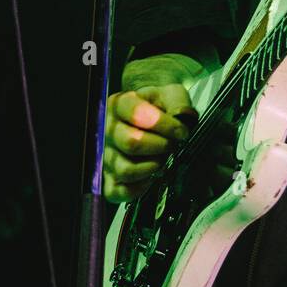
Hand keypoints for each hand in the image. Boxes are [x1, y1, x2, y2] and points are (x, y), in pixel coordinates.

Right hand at [103, 74, 196, 203]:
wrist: (150, 114)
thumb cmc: (159, 105)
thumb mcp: (171, 94)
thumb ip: (177, 102)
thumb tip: (181, 120)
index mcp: (119, 104)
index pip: (137, 113)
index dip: (164, 124)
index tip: (181, 130)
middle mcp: (107, 130)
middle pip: (131, 143)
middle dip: (161, 146)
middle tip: (173, 144)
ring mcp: (106, 155)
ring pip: (125, 169)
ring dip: (152, 166)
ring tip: (163, 158)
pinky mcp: (108, 178)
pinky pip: (118, 191)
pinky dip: (139, 188)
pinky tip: (151, 176)